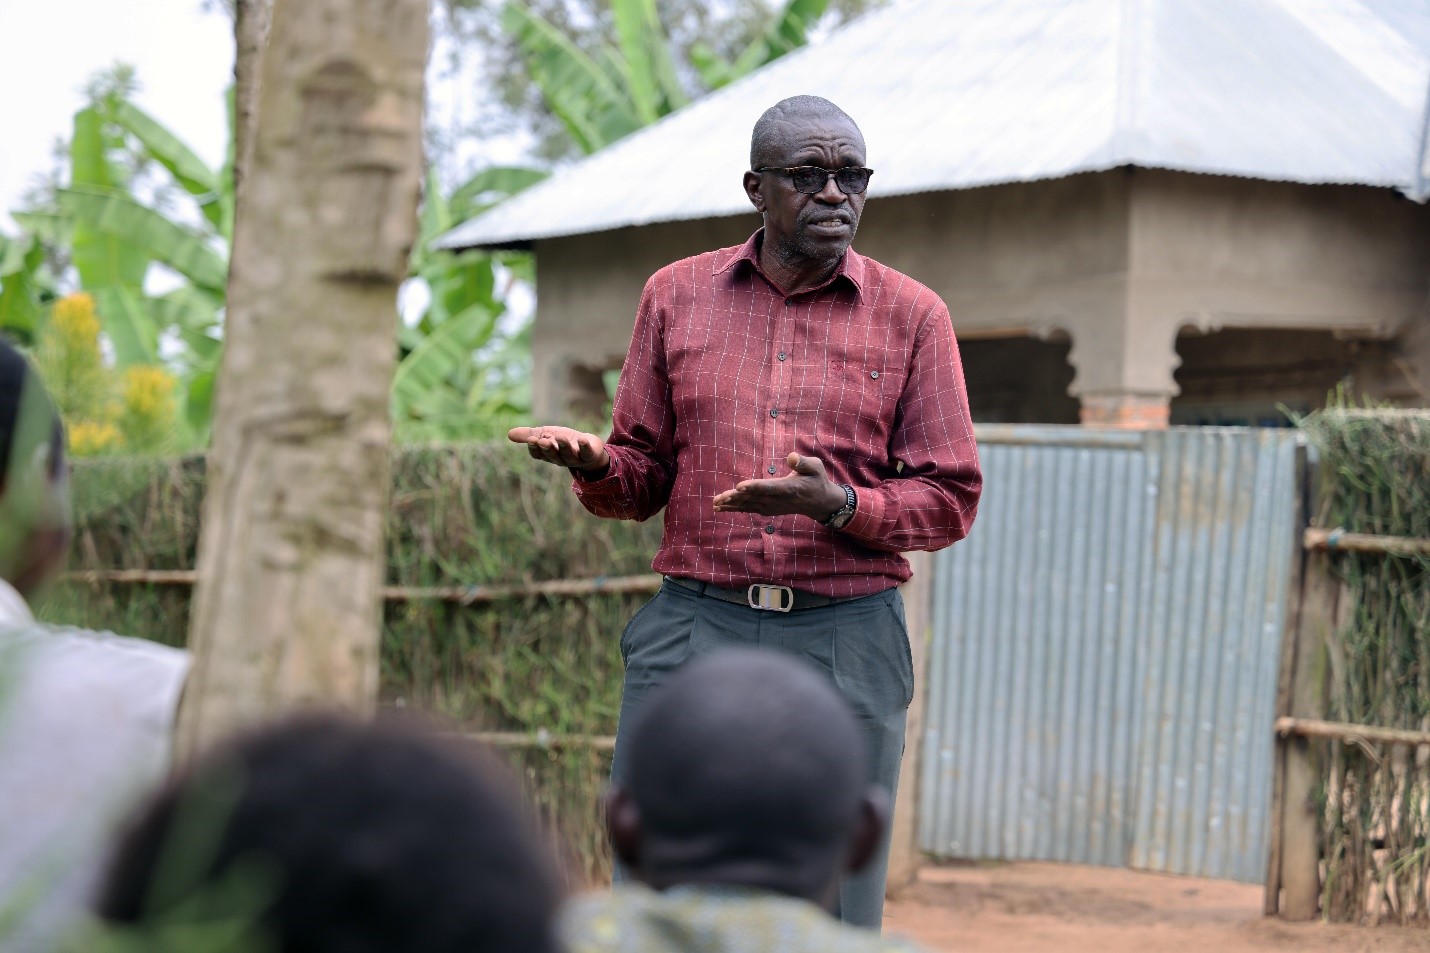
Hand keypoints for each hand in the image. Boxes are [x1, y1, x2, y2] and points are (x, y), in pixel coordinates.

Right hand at [507, 426, 609, 473]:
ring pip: (568, 455)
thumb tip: (508, 434)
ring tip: (559, 437)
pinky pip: (586, 453)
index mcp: (549, 455)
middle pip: (553, 456)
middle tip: (542, 440)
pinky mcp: (589, 455)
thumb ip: (529, 434)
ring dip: (563, 446)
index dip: (535, 448)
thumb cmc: (564, 441)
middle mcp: (561, 459)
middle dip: (547, 449)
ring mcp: (576, 458)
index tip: (532, 439)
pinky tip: (582, 439)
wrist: (589, 447)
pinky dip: (584, 446)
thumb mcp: (546, 435)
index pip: (539, 455)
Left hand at [712, 452, 846, 519]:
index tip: (739, 486)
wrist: (818, 503)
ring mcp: (772, 506)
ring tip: (715, 503)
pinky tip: (722, 507)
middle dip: (736, 497)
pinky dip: (736, 508)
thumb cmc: (816, 480)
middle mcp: (778, 500)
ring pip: (749, 505)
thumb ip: (804, 463)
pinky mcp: (768, 509)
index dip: (754, 487)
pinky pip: (749, 509)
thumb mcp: (816, 467)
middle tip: (719, 497)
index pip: (769, 487)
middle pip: (754, 498)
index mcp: (789, 488)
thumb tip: (792, 456)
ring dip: (732, 504)